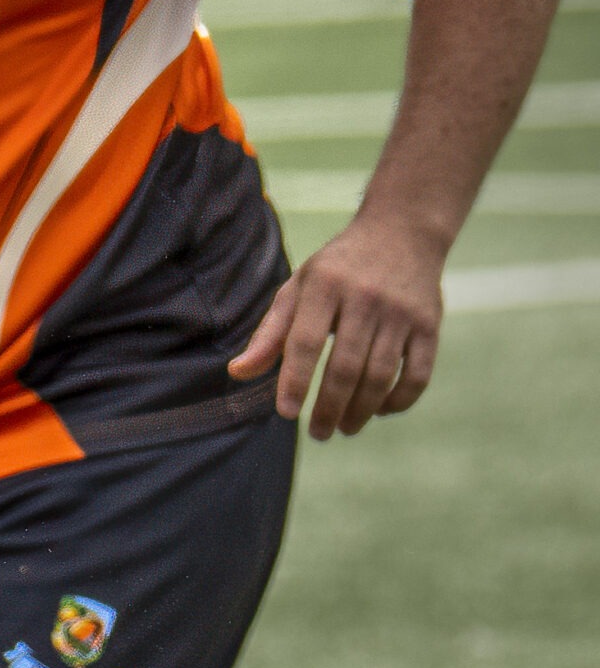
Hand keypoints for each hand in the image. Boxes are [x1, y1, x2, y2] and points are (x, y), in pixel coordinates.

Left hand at [228, 215, 443, 439]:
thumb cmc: (337, 268)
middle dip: (330, 407)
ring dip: (361, 410)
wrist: (401, 233)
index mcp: (323, 286)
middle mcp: (364, 298)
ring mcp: (401, 313)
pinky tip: (380, 411)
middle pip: (346, 366)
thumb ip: (270, 332)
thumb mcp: (298, 288)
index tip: (287, 413)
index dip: (294, 381)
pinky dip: (399, 401)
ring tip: (344, 428)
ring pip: (381, 375)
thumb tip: (238, 373)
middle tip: (318, 433)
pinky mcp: (430, 325)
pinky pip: (417, 374)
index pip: (305, 342)